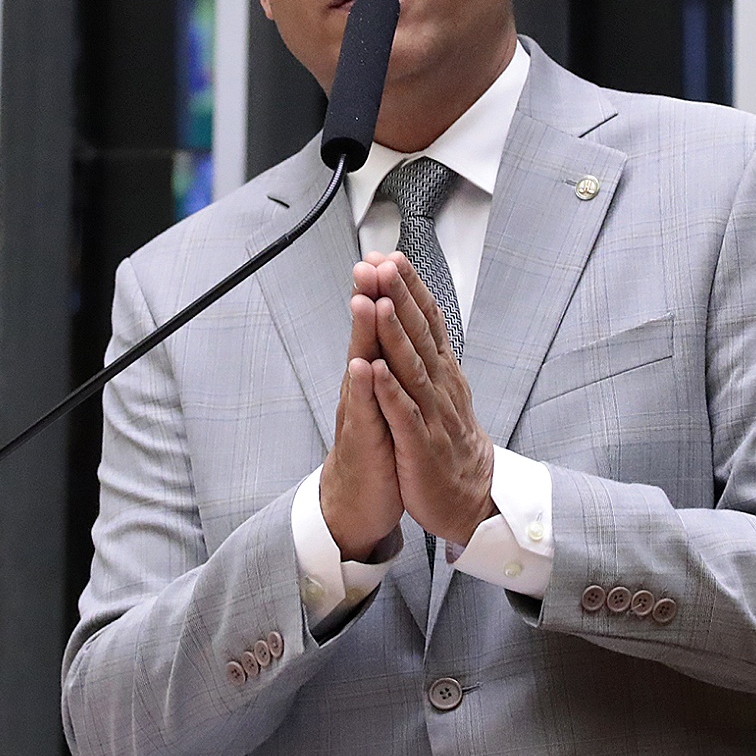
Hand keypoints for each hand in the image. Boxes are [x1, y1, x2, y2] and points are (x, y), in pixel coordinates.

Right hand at [318, 278, 402, 560]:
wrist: (360, 499)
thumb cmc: (377, 446)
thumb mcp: (386, 397)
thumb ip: (387, 360)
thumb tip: (395, 323)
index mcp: (376, 375)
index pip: (380, 327)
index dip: (385, 294)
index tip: (388, 257)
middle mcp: (363, 387)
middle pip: (367, 335)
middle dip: (369, 298)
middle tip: (370, 263)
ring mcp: (359, 411)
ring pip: (360, 365)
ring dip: (363, 333)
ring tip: (365, 301)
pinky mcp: (362, 441)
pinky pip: (362, 411)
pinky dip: (362, 389)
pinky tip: (361, 367)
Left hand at [358, 252, 496, 544]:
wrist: (469, 494)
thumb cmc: (448, 438)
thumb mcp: (443, 386)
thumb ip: (428, 349)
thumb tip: (417, 306)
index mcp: (441, 370)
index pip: (426, 320)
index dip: (409, 288)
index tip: (391, 256)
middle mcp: (439, 385)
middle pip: (419, 334)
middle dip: (400, 297)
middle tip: (384, 264)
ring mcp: (431, 414)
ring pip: (412, 368)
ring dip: (395, 335)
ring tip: (380, 304)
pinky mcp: (420, 445)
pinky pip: (404, 415)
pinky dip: (390, 392)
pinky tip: (376, 370)